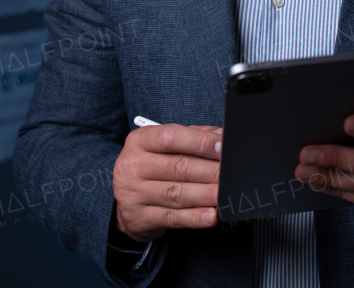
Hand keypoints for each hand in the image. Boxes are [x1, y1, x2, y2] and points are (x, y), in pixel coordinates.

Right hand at [112, 123, 222, 242]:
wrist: (124, 200)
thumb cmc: (153, 166)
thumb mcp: (165, 146)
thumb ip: (194, 136)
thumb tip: (223, 135)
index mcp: (140, 141)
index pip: (171, 137)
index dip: (200, 142)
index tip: (222, 147)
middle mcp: (133, 166)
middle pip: (177, 167)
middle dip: (209, 171)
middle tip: (229, 174)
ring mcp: (134, 193)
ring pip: (176, 194)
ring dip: (205, 195)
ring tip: (224, 194)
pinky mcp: (140, 218)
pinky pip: (172, 218)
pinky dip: (194, 217)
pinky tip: (211, 215)